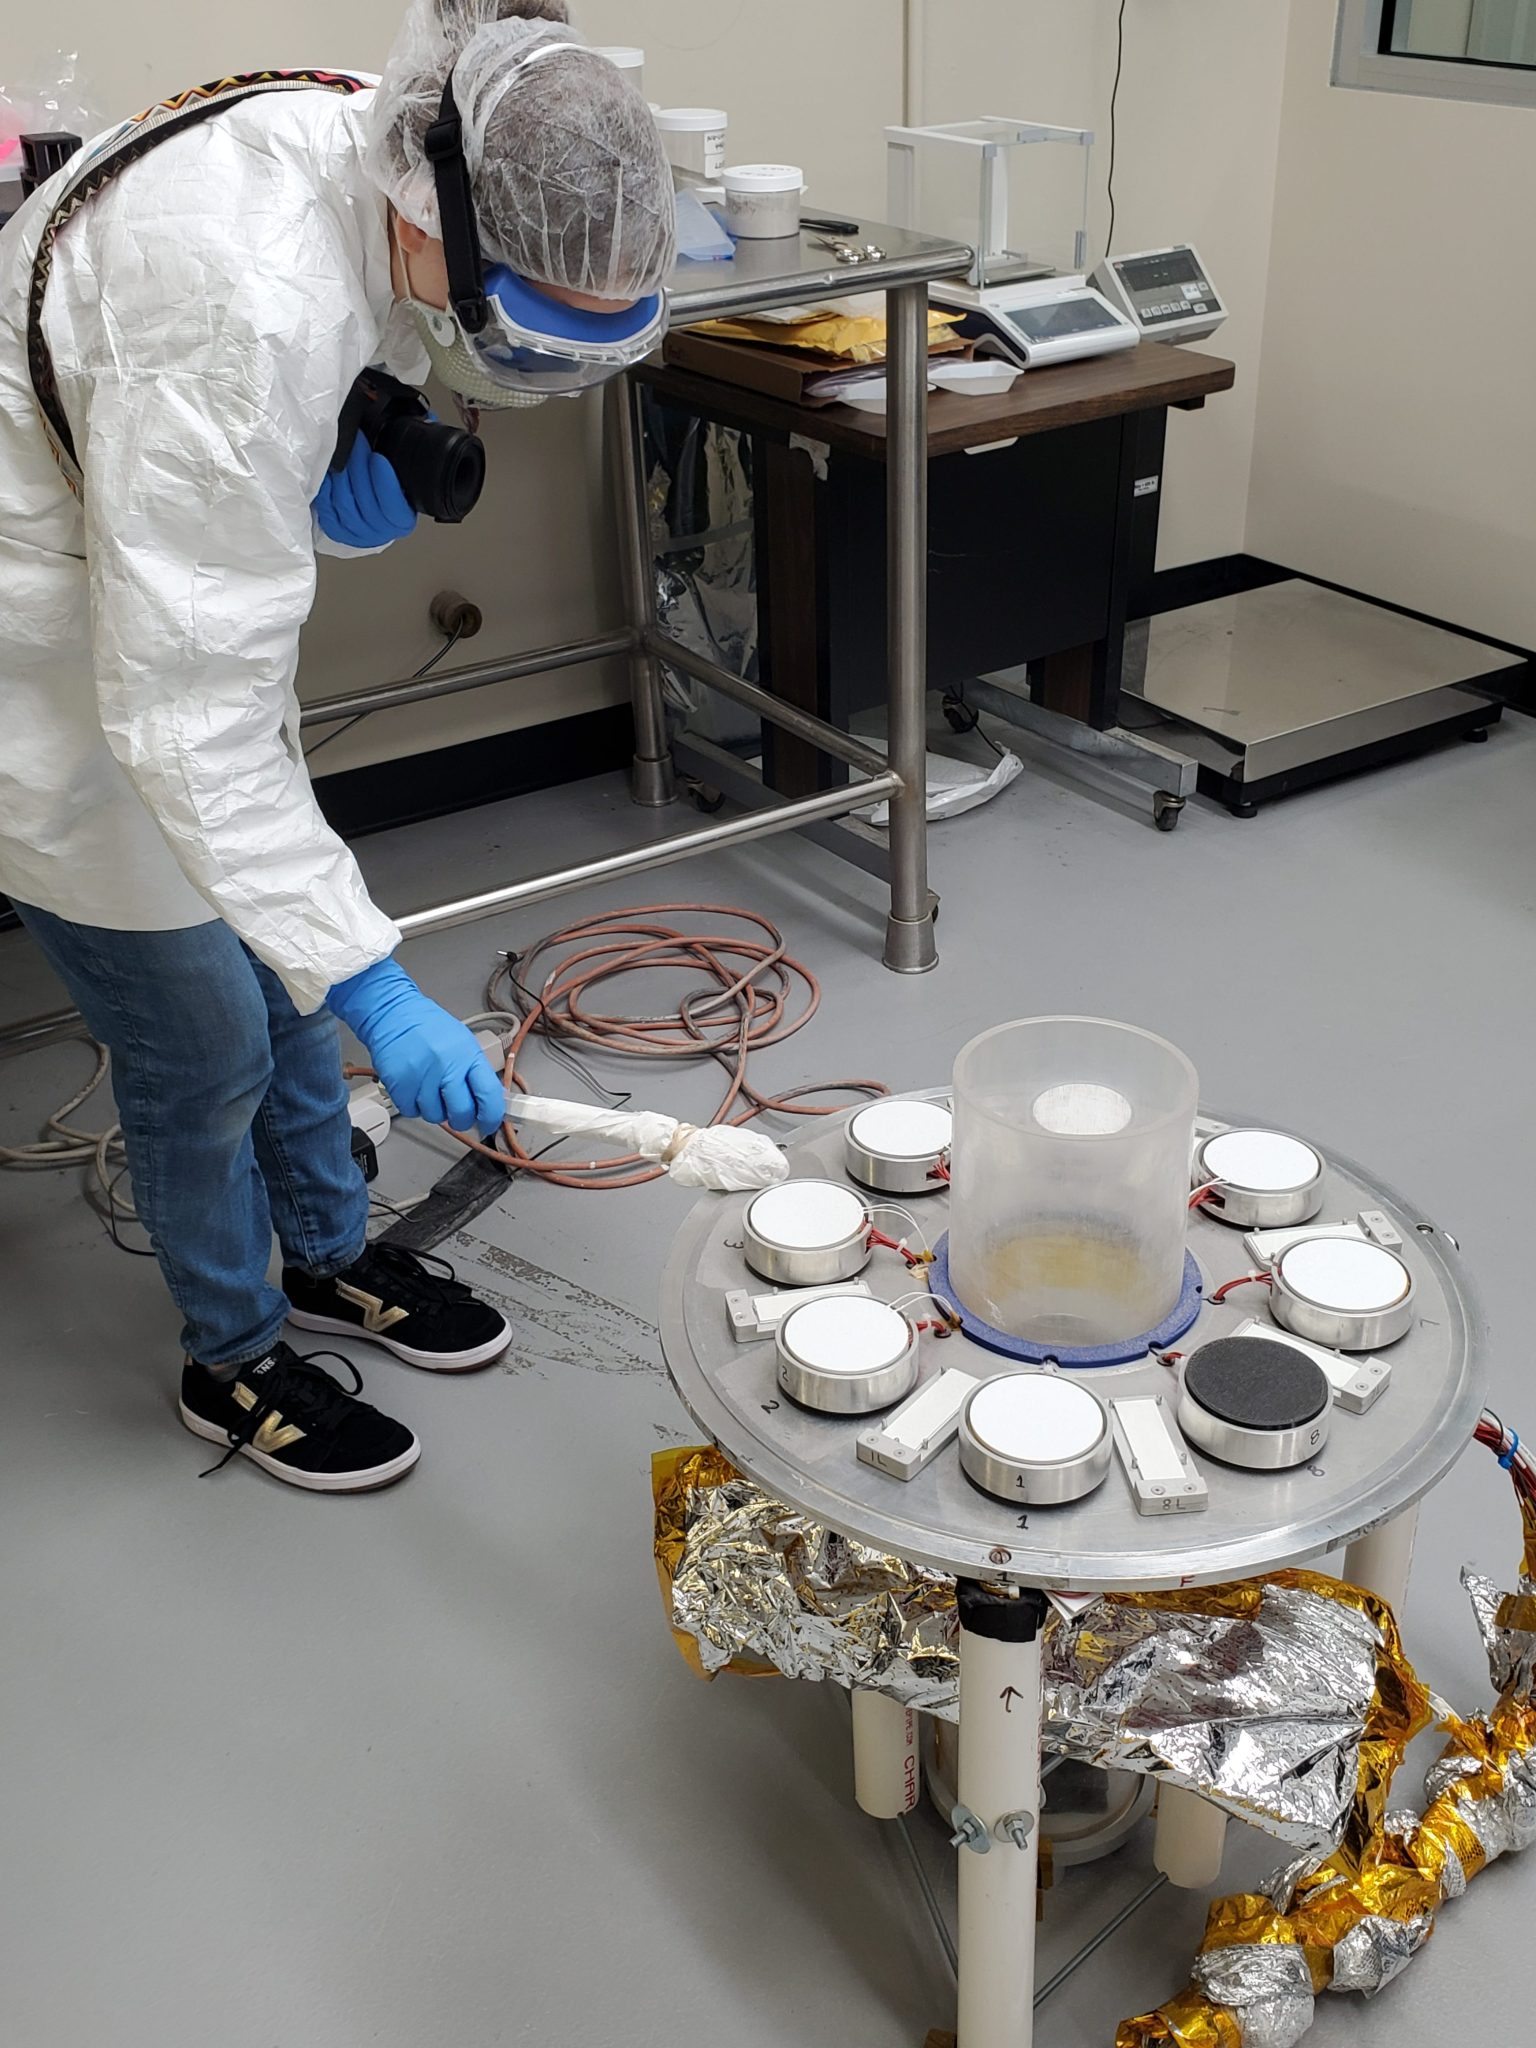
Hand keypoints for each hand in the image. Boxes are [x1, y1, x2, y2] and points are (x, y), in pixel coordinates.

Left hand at [313, 435, 416, 550]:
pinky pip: (328, 511)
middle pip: (367, 504)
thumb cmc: (385, 480)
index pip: (395, 510)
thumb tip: (428, 420)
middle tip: (357, 441)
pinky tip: (329, 471)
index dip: (385, 485)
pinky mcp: (336, 530)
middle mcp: (381, 530)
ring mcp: (357, 533)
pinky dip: (326, 489)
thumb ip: (416, 444)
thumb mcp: (404, 461)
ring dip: (342, 475)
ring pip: (345, 506)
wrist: (367, 500)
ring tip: (342, 450)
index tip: (377, 458)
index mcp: (402, 518)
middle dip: (359, 469)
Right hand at [328, 960, 503, 1136]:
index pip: (489, 1095)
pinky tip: (415, 1088)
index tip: (489, 1123)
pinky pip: (412, 1111)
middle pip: (462, 1113)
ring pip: (436, 1116)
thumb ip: (476, 1072)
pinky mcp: (400, 1084)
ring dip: (435, 1110)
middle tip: (458, 1112)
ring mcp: (422, 1077)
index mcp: (468, 1055)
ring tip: (431, 1090)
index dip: (492, 1116)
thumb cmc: (428, 1026)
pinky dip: (414, 1105)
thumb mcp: (463, 1042)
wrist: (393, 1012)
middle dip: (462, 1119)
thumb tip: (489, 1100)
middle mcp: (446, 1067)